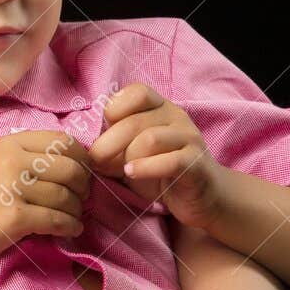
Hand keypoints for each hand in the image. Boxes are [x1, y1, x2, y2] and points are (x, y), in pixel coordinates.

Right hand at [0, 129, 92, 272]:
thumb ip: (23, 157)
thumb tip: (68, 162)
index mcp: (8, 144)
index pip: (61, 141)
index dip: (81, 157)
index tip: (84, 171)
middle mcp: (11, 161)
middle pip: (69, 168)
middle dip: (83, 184)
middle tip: (83, 197)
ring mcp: (13, 189)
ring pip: (66, 196)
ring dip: (77, 209)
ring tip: (75, 216)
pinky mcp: (15, 218)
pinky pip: (57, 220)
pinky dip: (70, 226)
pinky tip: (71, 230)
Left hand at [89, 82, 225, 229]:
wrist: (204, 196)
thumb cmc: (162, 172)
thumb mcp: (133, 155)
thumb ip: (114, 147)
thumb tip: (86, 151)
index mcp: (161, 108)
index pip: (137, 93)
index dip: (115, 108)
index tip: (104, 130)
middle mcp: (177, 117)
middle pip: (134, 121)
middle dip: (108, 143)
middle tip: (96, 160)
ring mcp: (189, 139)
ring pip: (149, 140)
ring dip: (128, 157)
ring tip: (121, 171)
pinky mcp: (196, 164)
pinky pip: (169, 161)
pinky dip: (145, 168)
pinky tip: (132, 174)